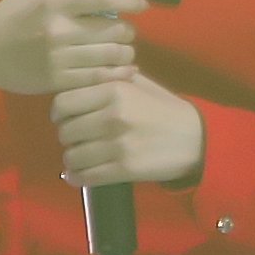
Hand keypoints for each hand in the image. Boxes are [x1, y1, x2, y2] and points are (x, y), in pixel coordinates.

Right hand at [0, 0, 147, 95]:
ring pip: (110, 56)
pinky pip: (99, 78)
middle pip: (113, 30)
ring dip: (126, 53)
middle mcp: (57, 29)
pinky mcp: (57, 82)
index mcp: (53, 1)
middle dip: (128, 31)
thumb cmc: (14, 13)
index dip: (129, 0)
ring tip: (125, 49)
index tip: (142, 4)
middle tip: (127, 30)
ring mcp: (57, 58)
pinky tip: (124, 70)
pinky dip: (118, 74)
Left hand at [50, 73, 204, 186]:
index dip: (58, 113)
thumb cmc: (166, 109)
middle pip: (65, 131)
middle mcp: (111, 115)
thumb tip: (80, 77)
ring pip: (72, 156)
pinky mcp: (124, 169)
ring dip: (72, 160)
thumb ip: (110, 78)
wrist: (196, 139)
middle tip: (77, 139)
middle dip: (67, 137)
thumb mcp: (140, 84)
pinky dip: (77, 178)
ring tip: (81, 157)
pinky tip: (79, 175)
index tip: (64, 118)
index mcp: (113, 90)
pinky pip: (86, 176)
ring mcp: (117, 144)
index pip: (64, 102)